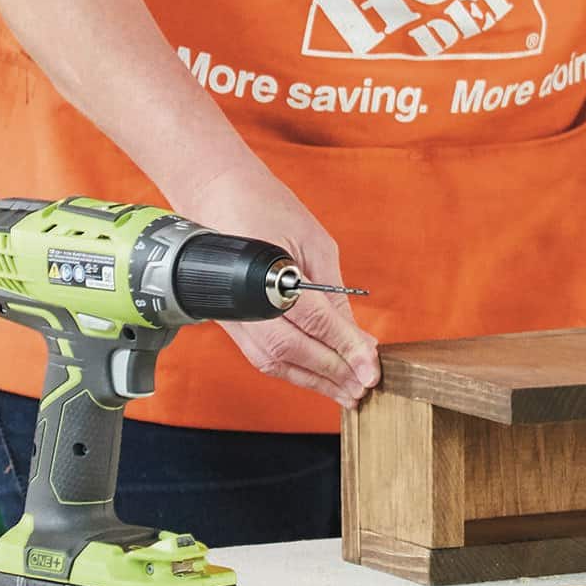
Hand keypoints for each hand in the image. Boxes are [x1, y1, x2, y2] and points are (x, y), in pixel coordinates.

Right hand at [170, 163, 380, 408]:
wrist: (213, 191)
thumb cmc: (265, 206)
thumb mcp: (314, 241)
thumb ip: (333, 291)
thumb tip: (355, 333)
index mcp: (268, 273)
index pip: (314, 321)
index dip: (346, 348)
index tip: (372, 368)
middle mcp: (246, 300)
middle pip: (293, 350)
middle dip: (333, 372)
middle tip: (365, 386)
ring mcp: (234, 314)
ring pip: (274, 362)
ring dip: (313, 381)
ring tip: (347, 394)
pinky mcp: (231, 322)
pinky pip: (262, 356)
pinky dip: (293, 372)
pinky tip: (318, 379)